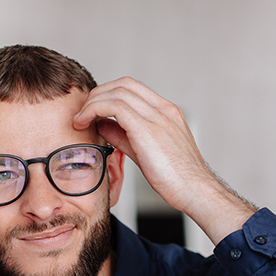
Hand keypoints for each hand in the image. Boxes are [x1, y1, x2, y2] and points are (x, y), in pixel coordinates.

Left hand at [73, 77, 255, 243]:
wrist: (195, 191)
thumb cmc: (176, 179)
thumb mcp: (145, 152)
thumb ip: (124, 136)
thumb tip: (103, 126)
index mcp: (167, 113)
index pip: (133, 89)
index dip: (109, 95)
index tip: (94, 110)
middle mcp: (163, 109)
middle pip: (123, 84)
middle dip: (98, 95)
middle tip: (83, 113)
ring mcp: (157, 116)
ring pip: (117, 91)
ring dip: (93, 102)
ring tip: (80, 119)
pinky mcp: (147, 128)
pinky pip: (114, 106)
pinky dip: (94, 110)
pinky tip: (85, 123)